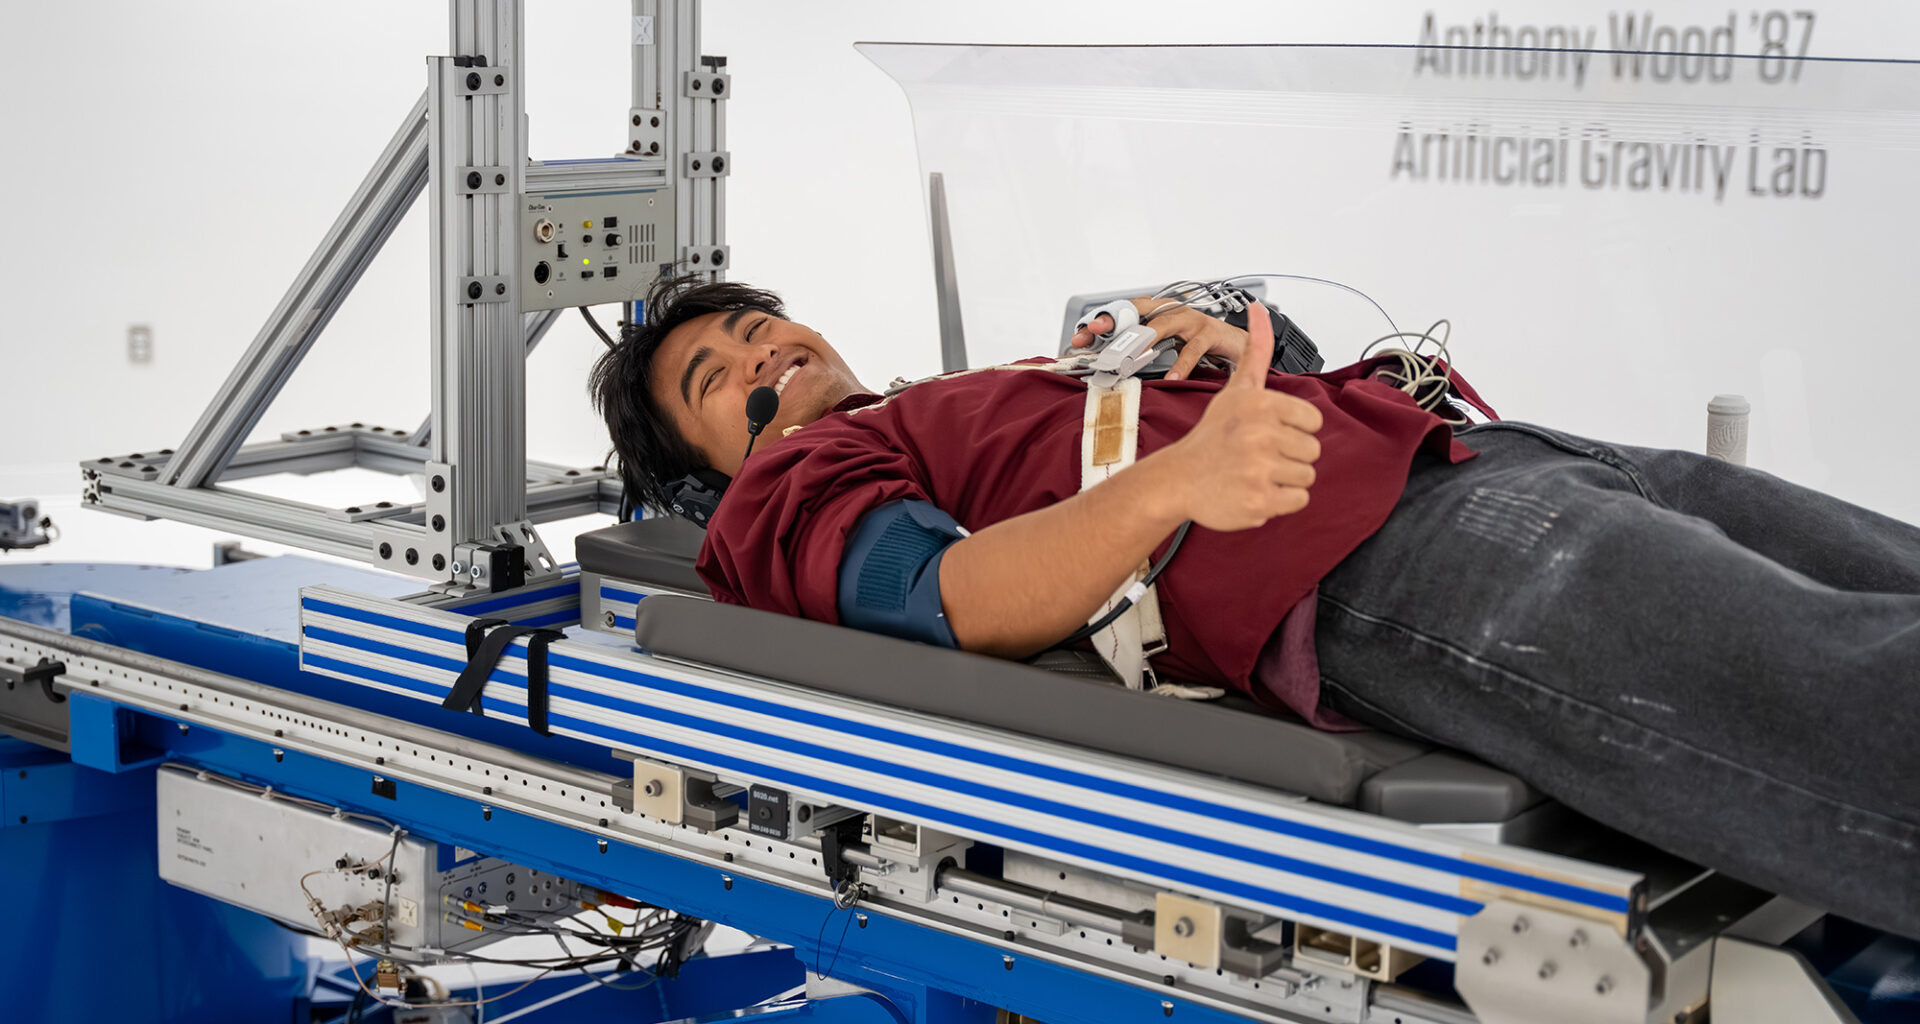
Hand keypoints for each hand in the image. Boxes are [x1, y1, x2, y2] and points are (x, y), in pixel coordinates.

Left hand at [1070, 297, 1253, 380]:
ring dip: (1142, 339)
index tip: (1080, 337)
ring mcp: (1191, 320)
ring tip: (1126, 354)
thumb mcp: (1166, 346)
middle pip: (1138, 312)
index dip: (1101, 322)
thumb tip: (1109, 367)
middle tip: (1094, 333)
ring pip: (1162, 325)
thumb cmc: (1200, 345)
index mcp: (1158, 312)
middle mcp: (1172, 311)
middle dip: (1113, 323)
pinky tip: (1171, 377)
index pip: (1124, 312)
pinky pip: (1192, 350)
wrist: (1240, 344)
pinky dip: (1180, 365)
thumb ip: (1142, 352)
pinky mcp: (1210, 333)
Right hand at [1158, 304, 1321, 531]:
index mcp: (1260, 404)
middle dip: (1289, 456)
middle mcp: (1259, 435)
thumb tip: (1260, 310)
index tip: (1266, 431)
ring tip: (1254, 472)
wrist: (1179, 479)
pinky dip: (1280, 500)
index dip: (1293, 428)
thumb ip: (1256, 350)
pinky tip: (1254, 490)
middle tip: (1257, 455)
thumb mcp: (1235, 389)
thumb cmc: (1213, 435)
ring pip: (1307, 477)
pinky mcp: (1259, 501)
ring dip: (1284, 478)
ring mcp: (1258, 470)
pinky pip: (1298, 500)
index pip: (1313, 421)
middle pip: (1312, 450)